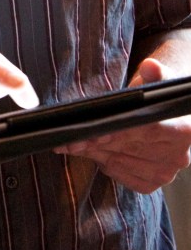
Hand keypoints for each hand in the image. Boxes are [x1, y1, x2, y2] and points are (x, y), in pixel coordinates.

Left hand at [55, 59, 190, 192]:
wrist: (162, 114)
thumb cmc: (156, 94)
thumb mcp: (157, 78)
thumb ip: (155, 72)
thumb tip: (151, 66)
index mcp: (184, 130)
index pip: (147, 131)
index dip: (119, 130)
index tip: (93, 128)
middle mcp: (178, 157)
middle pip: (129, 149)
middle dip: (96, 142)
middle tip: (69, 138)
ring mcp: (165, 173)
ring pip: (120, 163)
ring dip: (93, 153)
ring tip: (72, 143)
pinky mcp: (151, 183)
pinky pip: (120, 175)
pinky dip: (103, 163)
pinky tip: (91, 152)